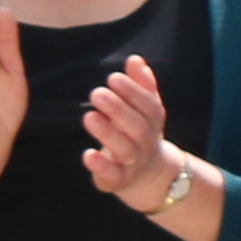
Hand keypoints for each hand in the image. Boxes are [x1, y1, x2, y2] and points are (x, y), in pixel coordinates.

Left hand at [77, 55, 188, 203]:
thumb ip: (141, 85)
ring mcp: (134, 164)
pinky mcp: (118, 181)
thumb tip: (135, 59)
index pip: (148, 106)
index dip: (133, 92)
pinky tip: (88, 154)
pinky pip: (113, 176)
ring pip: (125, 150)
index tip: (113, 77)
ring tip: (90, 116)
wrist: (151, 177)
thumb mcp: (145, 110)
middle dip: (119, 109)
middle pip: (137, 127)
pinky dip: (101, 166)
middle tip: (97, 93)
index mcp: (152, 122)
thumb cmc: (140, 133)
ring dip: (108, 134)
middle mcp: (146, 143)